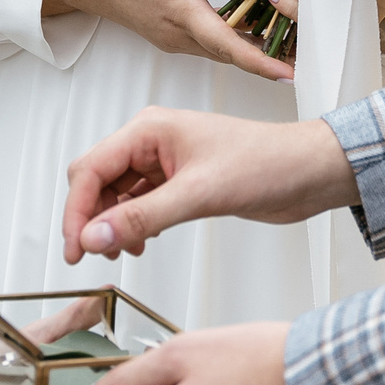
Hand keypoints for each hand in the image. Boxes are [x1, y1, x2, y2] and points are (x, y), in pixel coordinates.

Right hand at [43, 0, 292, 83]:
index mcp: (181, 14)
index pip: (229, 46)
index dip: (262, 62)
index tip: (289, 75)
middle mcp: (179, 36)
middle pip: (230, 53)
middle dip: (266, 58)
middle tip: (301, 58)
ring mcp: (172, 39)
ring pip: (219, 49)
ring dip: (250, 49)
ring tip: (285, 42)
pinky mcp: (169, 34)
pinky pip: (207, 42)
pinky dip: (231, 39)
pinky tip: (249, 25)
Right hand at [60, 107, 356, 263]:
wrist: (310, 171)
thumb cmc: (267, 164)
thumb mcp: (200, 194)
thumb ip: (144, 216)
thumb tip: (95, 235)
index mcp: (149, 129)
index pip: (91, 170)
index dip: (76, 211)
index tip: (75, 249)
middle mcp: (151, 141)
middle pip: (97, 180)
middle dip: (91, 218)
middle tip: (93, 255)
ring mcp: (165, 162)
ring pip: (116, 195)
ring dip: (112, 224)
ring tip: (122, 252)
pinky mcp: (180, 182)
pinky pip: (139, 203)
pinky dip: (134, 224)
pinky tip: (144, 241)